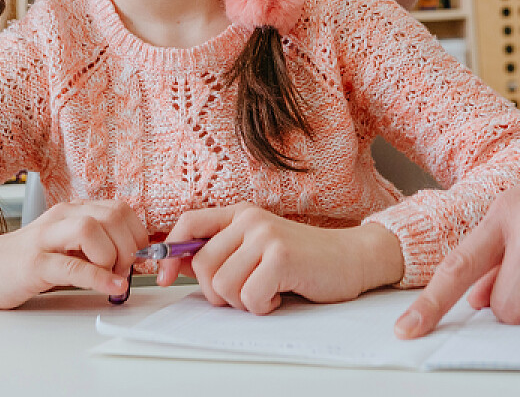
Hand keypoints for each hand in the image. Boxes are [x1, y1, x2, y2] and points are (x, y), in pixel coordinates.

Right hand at [0, 199, 145, 308]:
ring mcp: (45, 238)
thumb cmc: (26, 260)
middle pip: (112, 216)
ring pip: (92, 230)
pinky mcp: (33, 263)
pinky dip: (97, 276)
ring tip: (113, 276)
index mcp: (72, 212)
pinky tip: (110, 286)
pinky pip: (71, 266)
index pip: (119, 209)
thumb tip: (132, 258)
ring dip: (113, 256)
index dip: (137, 234)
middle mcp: (61, 218)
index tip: (138, 258)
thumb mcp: (67, 248)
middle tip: (125, 269)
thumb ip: (94, 247)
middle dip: (130, 245)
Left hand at [156, 204, 405, 314]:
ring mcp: (266, 236)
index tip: (167, 278)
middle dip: (217, 293)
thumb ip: (227, 250)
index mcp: (241, 213)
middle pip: (202, 265)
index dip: (170, 253)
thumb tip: (182, 268)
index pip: (188, 224)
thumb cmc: (305, 260)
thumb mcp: (260, 247)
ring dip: (242, 302)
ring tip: (265, 292)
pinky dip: (261, 307)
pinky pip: (248, 297)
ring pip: (223, 285)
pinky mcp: (281, 256)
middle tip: (243, 294)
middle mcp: (250, 219)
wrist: (353, 258)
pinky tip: (279, 296)